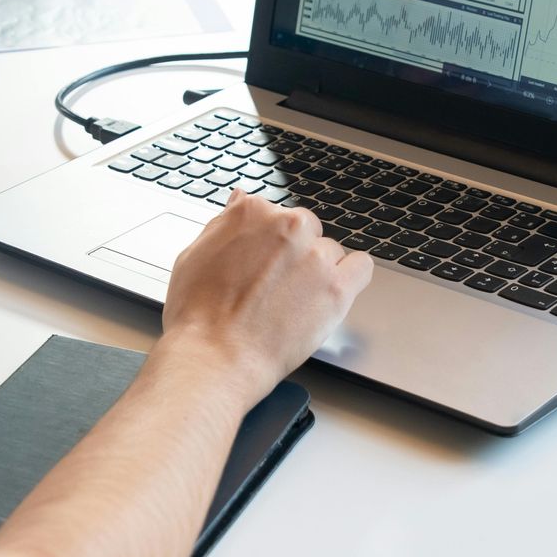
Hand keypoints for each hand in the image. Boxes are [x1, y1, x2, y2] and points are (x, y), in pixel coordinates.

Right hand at [159, 191, 372, 402]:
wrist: (217, 356)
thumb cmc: (199, 315)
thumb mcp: (194, 255)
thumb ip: (224, 224)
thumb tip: (239, 200)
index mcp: (252, 212)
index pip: (274, 215)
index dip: (267, 243)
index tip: (261, 263)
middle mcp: (287, 226)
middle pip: (305, 228)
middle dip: (294, 252)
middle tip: (276, 285)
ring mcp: (315, 256)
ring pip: (329, 250)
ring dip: (318, 269)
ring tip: (295, 301)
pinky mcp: (338, 286)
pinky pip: (361, 267)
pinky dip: (351, 278)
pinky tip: (331, 294)